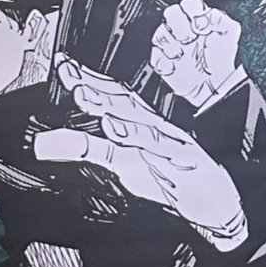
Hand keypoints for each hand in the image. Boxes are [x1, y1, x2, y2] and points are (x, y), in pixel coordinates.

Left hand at [34, 57, 246, 245]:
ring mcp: (170, 141)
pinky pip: (156, 147)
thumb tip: (49, 143)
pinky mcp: (181, 160)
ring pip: (138, 119)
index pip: (115, 95)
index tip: (63, 65)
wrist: (216, 200)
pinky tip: (115, 129)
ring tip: (84, 95)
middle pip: (123, 100)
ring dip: (109, 106)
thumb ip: (89, 150)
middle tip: (68, 73)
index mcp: (144, 124)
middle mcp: (156, 127)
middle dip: (94, 85)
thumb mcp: (123, 164)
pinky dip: (135, 136)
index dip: (89, 78)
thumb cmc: (174, 177)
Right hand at [150, 0, 241, 108]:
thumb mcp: (229, 34)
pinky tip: (175, 66)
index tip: (202, 25)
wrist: (215, 85)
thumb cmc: (221, 58)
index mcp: (197, 18)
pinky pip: (155, 56)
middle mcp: (182, 28)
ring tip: (182, 54)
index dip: (193, 11)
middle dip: (180, 25)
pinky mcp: (162, 60)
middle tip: (190, 38)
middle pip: (171, 13)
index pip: (190, 3)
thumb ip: (221, 19)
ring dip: (171, 44)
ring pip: (160, 33)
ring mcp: (171, 44)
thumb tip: (209, 15)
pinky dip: (164, 62)